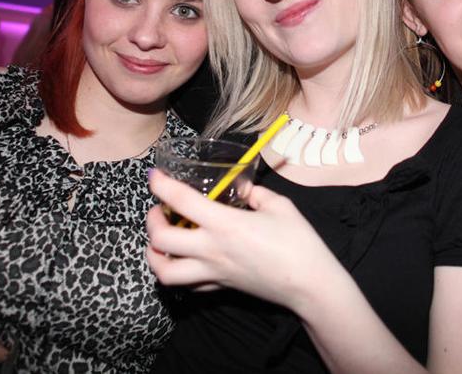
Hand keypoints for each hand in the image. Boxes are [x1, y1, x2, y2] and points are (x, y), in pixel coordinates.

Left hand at [146, 170, 343, 312]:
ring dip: (154, 255)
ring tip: (160, 242)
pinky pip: (187, 285)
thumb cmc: (299, 242)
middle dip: (151, 222)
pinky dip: (177, 271)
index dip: (162, 185)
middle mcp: (212, 250)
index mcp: (225, 224)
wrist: (309, 284)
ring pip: (165, 272)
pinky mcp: (220, 287)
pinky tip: (185, 259)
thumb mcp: (280, 205)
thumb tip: (243, 188)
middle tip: (159, 210)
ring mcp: (213, 272)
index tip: (154, 176)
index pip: (181, 201)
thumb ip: (256, 193)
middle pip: (161, 240)